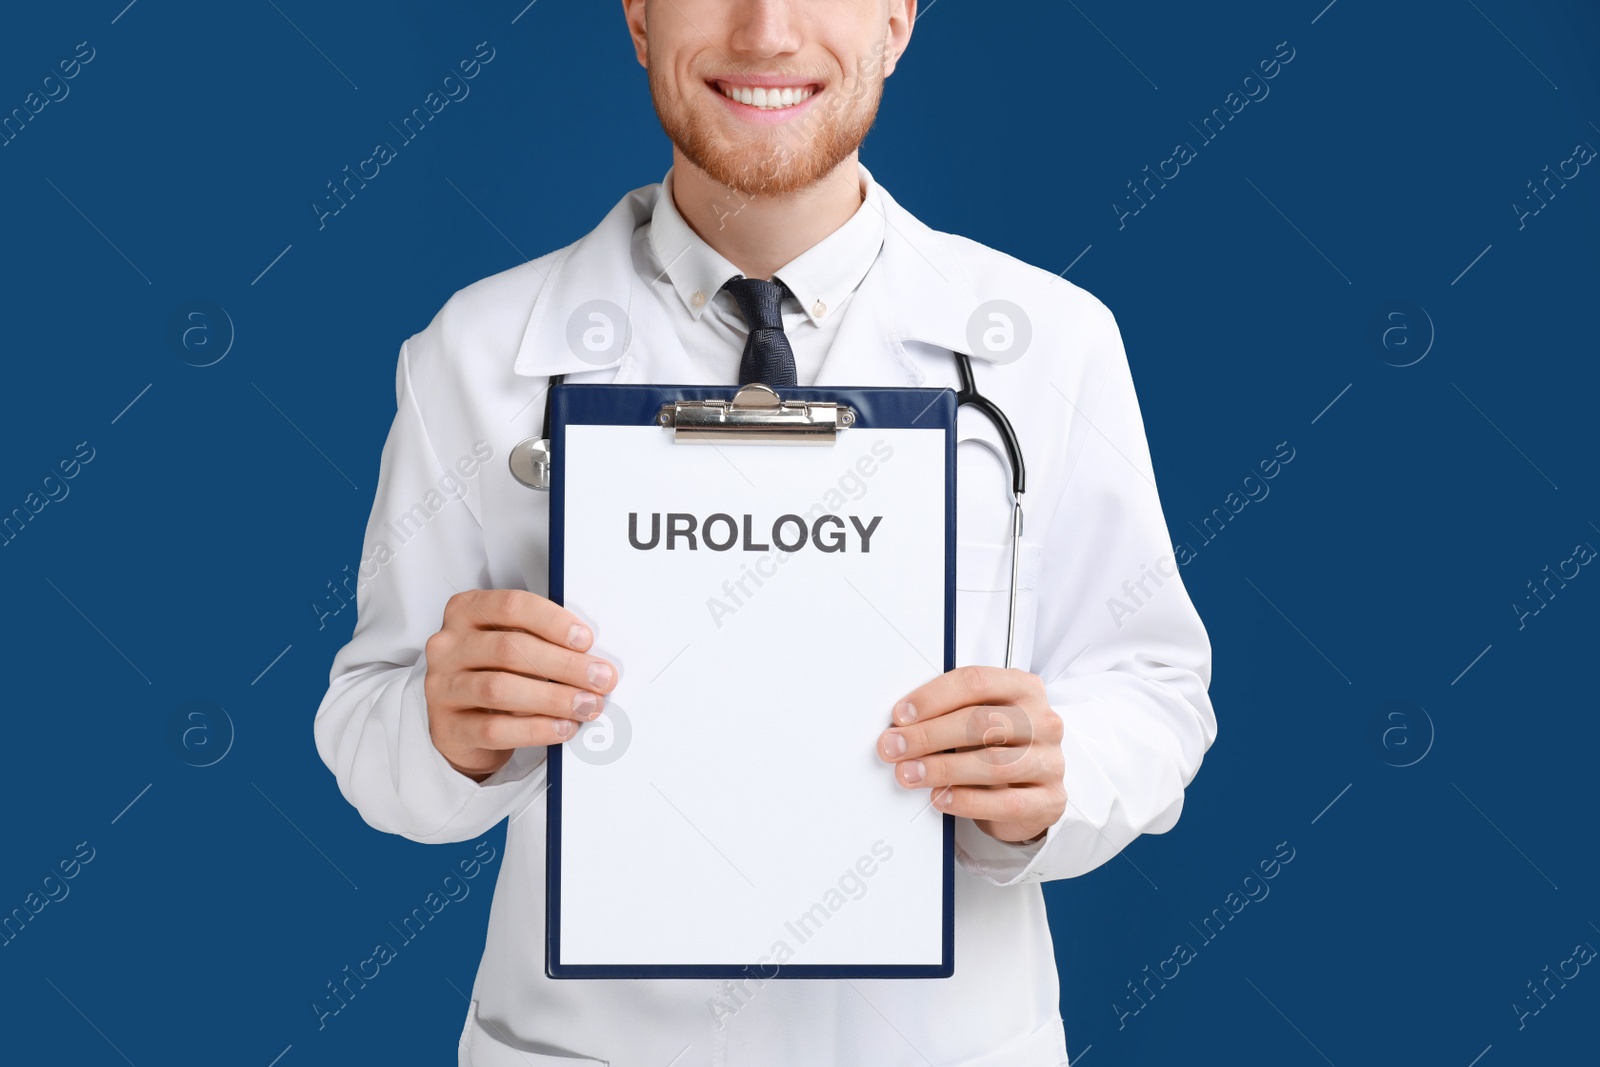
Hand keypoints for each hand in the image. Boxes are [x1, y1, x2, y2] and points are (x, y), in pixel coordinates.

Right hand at [423, 589, 616, 781]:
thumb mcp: (513, 646)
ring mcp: (442, 687)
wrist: (462, 722)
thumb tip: (593, 660)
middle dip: (564, 665)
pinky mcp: (447, 727)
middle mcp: (448, 646)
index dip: (553, 622)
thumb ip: (543, 642)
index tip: (585, 640)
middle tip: (600, 679)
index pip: (512, 606)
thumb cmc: (496, 672)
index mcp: (466, 611)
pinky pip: (494, 729)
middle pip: (509, 649)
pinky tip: (562, 728)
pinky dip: (535, 729)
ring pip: (500, 689)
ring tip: (586, 705)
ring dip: (553, 698)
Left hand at [877, 666, 1065, 843]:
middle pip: (982, 722)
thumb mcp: (979, 720)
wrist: (1032, 791)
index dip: (933, 697)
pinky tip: (941, 798)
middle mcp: (1042, 721)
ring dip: (943, 769)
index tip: (901, 714)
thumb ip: (949, 713)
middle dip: (930, 735)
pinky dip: (967, 801)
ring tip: (911, 773)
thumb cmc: (1000, 747)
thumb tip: (901, 725)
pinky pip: (1006, 802)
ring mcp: (1050, 761)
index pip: (976, 683)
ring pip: (993, 764)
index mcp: (1023, 688)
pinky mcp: (1049, 800)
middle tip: (896, 747)